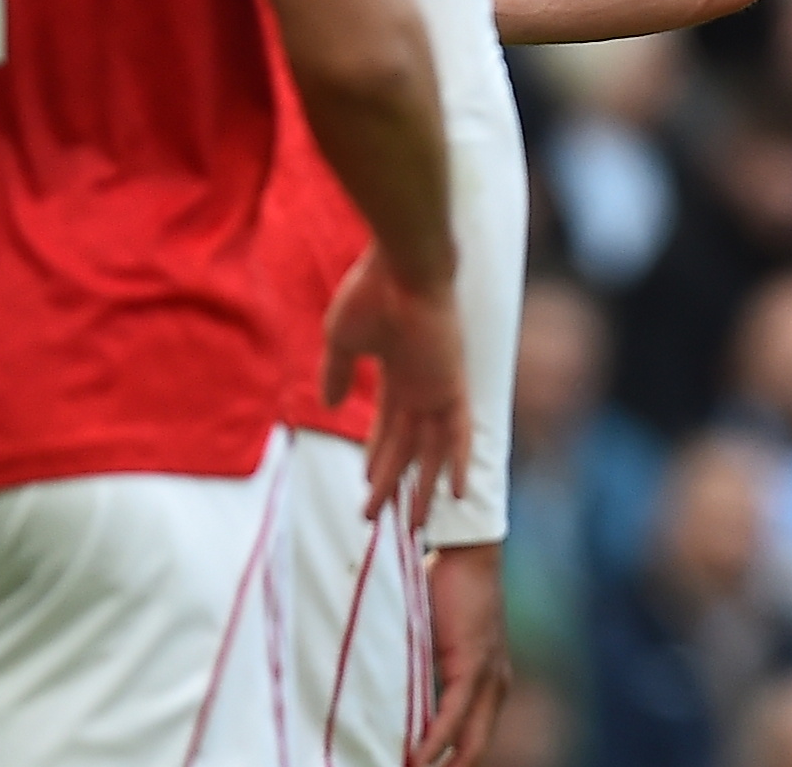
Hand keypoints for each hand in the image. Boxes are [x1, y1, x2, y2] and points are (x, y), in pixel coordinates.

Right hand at [322, 246, 467, 529]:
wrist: (402, 265)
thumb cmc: (371, 292)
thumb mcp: (342, 340)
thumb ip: (337, 373)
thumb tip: (331, 405)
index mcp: (397, 372)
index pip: (388, 426)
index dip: (377, 457)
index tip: (365, 485)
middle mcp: (420, 385)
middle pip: (407, 447)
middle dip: (391, 483)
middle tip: (376, 517)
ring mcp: (438, 387)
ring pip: (430, 451)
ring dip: (420, 488)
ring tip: (412, 526)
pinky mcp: (453, 386)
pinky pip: (460, 434)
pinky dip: (459, 464)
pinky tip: (455, 495)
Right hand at [417, 543, 510, 766]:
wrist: (468, 553)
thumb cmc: (449, 589)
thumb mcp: (437, 641)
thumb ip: (426, 670)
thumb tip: (397, 696)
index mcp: (490, 682)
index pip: (474, 738)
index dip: (452, 762)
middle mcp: (496, 685)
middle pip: (476, 748)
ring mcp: (489, 676)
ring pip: (470, 739)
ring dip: (439, 764)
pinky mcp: (475, 664)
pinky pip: (455, 715)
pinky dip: (435, 740)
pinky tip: (416, 759)